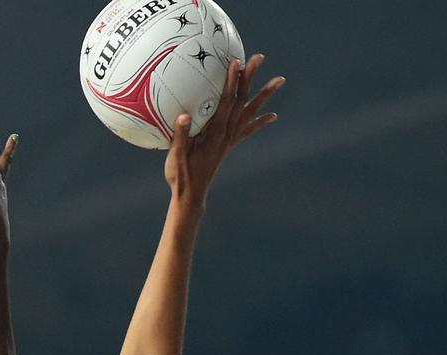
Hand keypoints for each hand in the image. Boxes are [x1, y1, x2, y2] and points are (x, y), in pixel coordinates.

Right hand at [165, 54, 284, 210]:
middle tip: (259, 57)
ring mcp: (229, 139)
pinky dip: (260, 121)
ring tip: (280, 80)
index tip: (236, 62)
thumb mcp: (176, 155)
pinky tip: (272, 116)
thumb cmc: (181, 176)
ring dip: (264, 95)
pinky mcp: (229, 146)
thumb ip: (181, 135)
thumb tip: (183, 115)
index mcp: (214, 133)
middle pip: (241, 100)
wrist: (191, 196)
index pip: (225, 102)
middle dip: (250, 78)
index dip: (231, 81)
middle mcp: (226, 133)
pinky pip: (247, 130)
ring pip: (250, 112)